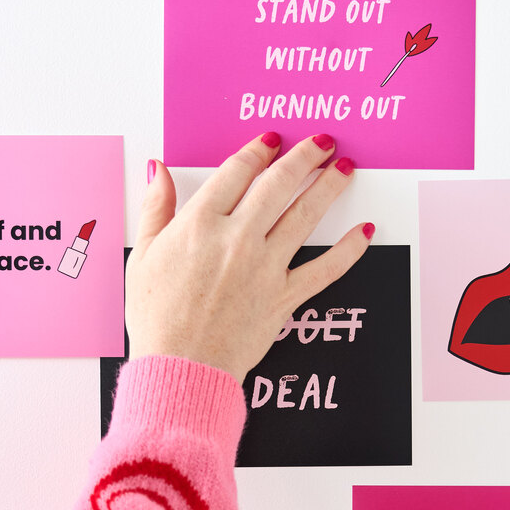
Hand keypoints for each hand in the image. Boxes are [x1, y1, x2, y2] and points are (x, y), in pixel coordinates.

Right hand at [126, 134, 371, 382]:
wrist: (180, 369)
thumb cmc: (157, 318)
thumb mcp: (144, 255)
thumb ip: (156, 208)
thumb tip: (158, 169)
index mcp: (200, 224)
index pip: (237, 172)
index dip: (257, 151)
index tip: (271, 140)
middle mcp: (237, 239)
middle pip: (278, 185)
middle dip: (304, 157)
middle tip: (323, 141)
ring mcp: (265, 268)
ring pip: (305, 216)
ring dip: (329, 186)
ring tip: (346, 167)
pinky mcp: (284, 298)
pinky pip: (325, 269)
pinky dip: (348, 250)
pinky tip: (365, 232)